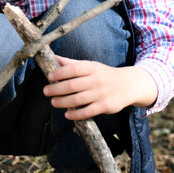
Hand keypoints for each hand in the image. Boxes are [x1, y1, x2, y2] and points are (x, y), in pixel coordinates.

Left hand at [43, 55, 157, 120]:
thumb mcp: (91, 66)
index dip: (59, 72)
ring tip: (53, 102)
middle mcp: (96, 80)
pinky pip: (87, 112)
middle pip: (72, 85)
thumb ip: (73, 63)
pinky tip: (67, 114)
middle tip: (46, 91)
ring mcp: (101, 94)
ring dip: (62, 102)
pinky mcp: (105, 106)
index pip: (73, 68)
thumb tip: (55, 58)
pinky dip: (75, 114)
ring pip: (77, 99)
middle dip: (56, 89)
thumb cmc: (104, 74)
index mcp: (92, 67)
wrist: (128, 85)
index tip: (49, 76)